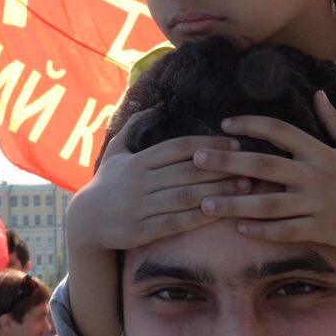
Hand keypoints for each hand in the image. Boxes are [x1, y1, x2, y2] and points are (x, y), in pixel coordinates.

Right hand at [67, 112, 241, 253]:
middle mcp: (139, 182)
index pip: (178, 147)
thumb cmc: (108, 183)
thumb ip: (133, 127)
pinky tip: (221, 212)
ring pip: (186, 197)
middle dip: (221, 168)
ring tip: (244, 188)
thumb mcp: (115, 152)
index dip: (208, 144)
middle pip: (187, 171)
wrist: (85, 220)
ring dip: (218, 191)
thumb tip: (154, 104)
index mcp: (137, 161)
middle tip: (250, 166)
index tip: (234, 143)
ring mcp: (140, 206)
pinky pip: (176, 222)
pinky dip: (200, 217)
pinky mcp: (142, 230)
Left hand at [194, 90, 335, 253]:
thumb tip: (318, 93)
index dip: (252, 124)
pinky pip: (286, 231)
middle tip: (197, 159)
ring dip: (235, 204)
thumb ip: (334, 121)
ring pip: (269, 204)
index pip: (281, 131)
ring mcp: (318, 204)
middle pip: (266, 165)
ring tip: (204, 204)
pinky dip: (262, 230)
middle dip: (229, 162)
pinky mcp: (320, 229)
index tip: (224, 124)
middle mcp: (317, 176)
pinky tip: (238, 228)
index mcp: (321, 152)